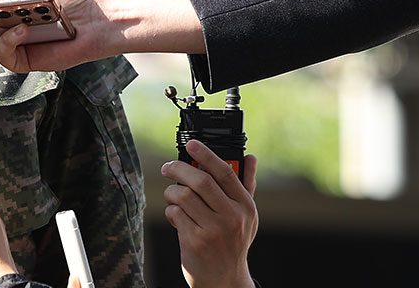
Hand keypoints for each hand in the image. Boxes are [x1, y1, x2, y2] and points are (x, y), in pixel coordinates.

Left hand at [162, 140, 257, 287]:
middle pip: (201, 181)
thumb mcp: (246, 216)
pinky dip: (171, 211)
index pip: (226, 173)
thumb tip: (250, 157)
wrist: (225, 279)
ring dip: (172, 192)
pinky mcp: (196, 241)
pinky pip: (175, 214)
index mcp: (245, 207)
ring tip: (173, 197)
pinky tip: (176, 218)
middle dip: (179, 169)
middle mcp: (232, 217)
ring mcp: (214, 230)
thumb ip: (247, 185)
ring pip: (183, 196)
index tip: (191, 144)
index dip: (207, 154)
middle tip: (168, 168)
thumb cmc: (233, 242)